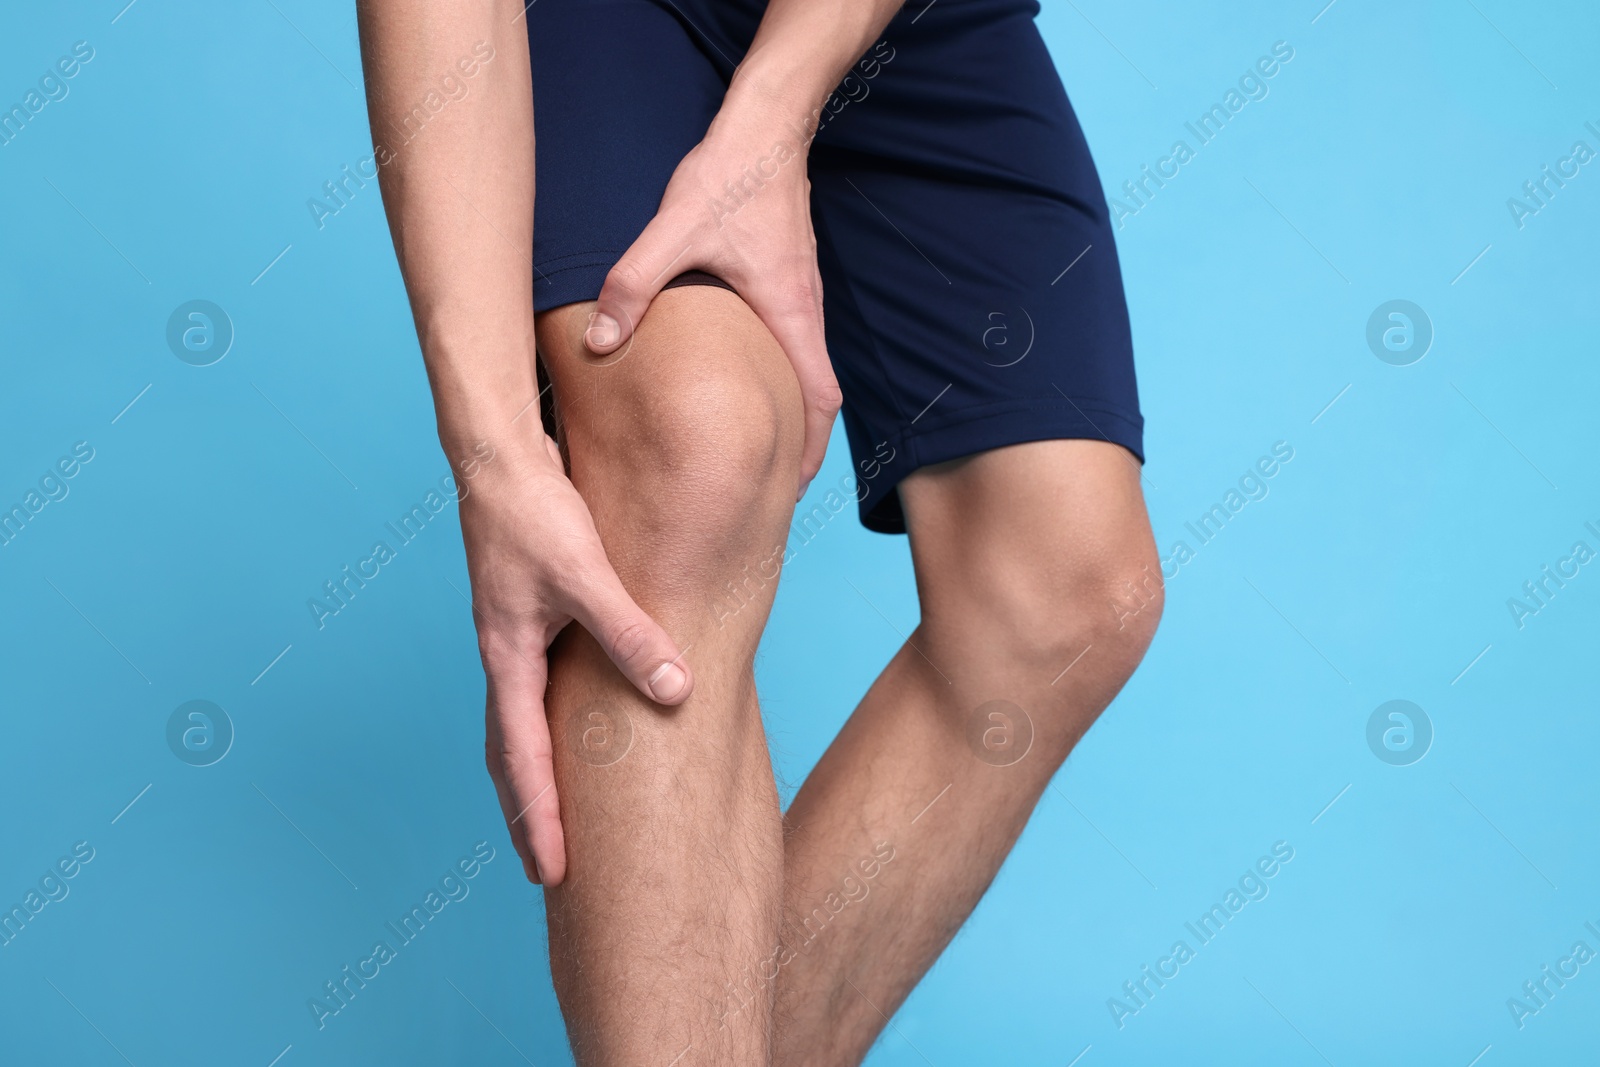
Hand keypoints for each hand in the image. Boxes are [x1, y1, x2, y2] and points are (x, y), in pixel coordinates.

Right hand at [462, 433, 693, 885]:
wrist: (498, 455)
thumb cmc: (533, 511)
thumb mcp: (585, 575)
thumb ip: (630, 633)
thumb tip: (676, 692)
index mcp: (508, 658)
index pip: (522, 758)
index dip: (539, 818)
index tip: (552, 873)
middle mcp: (505, 656)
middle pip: (510, 755)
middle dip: (529, 814)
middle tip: (547, 869)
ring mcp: (513, 637)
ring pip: (518, 724)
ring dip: (534, 775)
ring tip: (555, 816)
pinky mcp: (528, 614)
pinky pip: (536, 691)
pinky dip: (546, 727)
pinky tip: (575, 728)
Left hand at [582, 102, 840, 498]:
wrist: (766, 127)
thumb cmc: (730, 178)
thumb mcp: (672, 232)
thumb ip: (633, 287)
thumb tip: (598, 342)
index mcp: (789, 314)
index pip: (820, 400)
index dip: (810, 452)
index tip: (791, 491)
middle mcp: (806, 312)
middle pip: (820, 396)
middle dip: (802, 445)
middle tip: (771, 486)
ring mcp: (803, 295)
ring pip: (809, 369)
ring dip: (794, 410)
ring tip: (760, 445)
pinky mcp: (790, 279)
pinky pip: (796, 343)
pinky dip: (784, 375)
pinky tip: (748, 381)